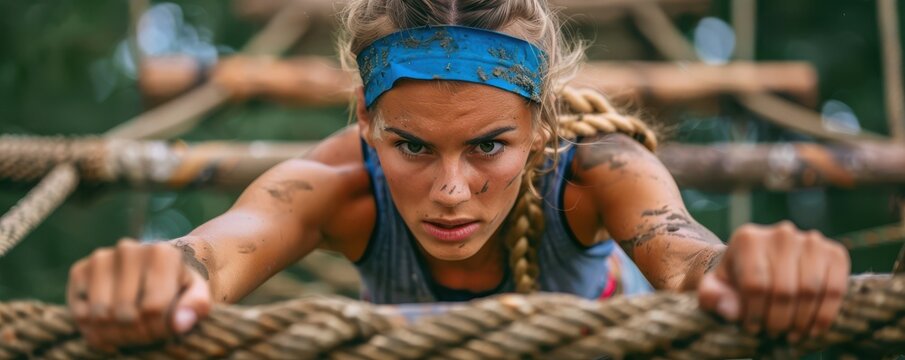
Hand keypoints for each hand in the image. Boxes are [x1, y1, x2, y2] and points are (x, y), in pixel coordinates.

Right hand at [66, 239, 210, 350]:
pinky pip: (79, 314)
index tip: (166, 330)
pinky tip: (111, 327)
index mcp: (161, 253)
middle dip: (138, 334)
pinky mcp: (79, 270)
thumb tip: (179, 323)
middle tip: (148, 334)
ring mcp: (101, 258)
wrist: (156, 268)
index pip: (153, 308)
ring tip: (131, 331)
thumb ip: (196, 307)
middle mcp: (128, 249)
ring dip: (115, 335)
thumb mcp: (198, 295)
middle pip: (126, 316)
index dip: (159, 329)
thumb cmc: (179, 287)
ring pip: (100, 317)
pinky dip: (93, 330)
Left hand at [697, 221, 848, 342]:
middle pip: (784, 289)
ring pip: (810, 290)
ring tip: (791, 335)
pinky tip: (813, 330)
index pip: (755, 284)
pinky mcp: (834, 252)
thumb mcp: (716, 288)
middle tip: (773, 334)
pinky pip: (836, 288)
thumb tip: (728, 310)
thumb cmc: (736, 280)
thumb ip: (712, 297)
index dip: (755, 314)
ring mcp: (810, 240)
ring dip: (802, 320)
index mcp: (748, 239)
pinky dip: (825, 315)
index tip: (752, 328)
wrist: (762, 264)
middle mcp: (781, 233)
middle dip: (778, 320)